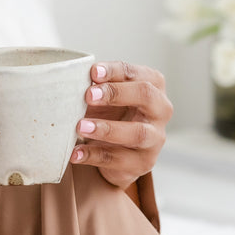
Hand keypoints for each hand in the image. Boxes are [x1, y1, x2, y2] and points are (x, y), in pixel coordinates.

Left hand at [70, 61, 171, 187]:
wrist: (116, 151)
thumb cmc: (111, 114)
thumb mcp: (106, 95)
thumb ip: (97, 84)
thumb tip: (73, 75)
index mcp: (154, 86)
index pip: (139, 73)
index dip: (116, 71)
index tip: (93, 72)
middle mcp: (161, 110)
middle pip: (146, 96)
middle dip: (116, 93)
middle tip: (88, 96)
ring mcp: (155, 139)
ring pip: (137, 133)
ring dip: (107, 129)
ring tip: (80, 127)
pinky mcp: (142, 163)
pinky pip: (118, 159)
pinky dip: (93, 155)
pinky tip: (76, 152)